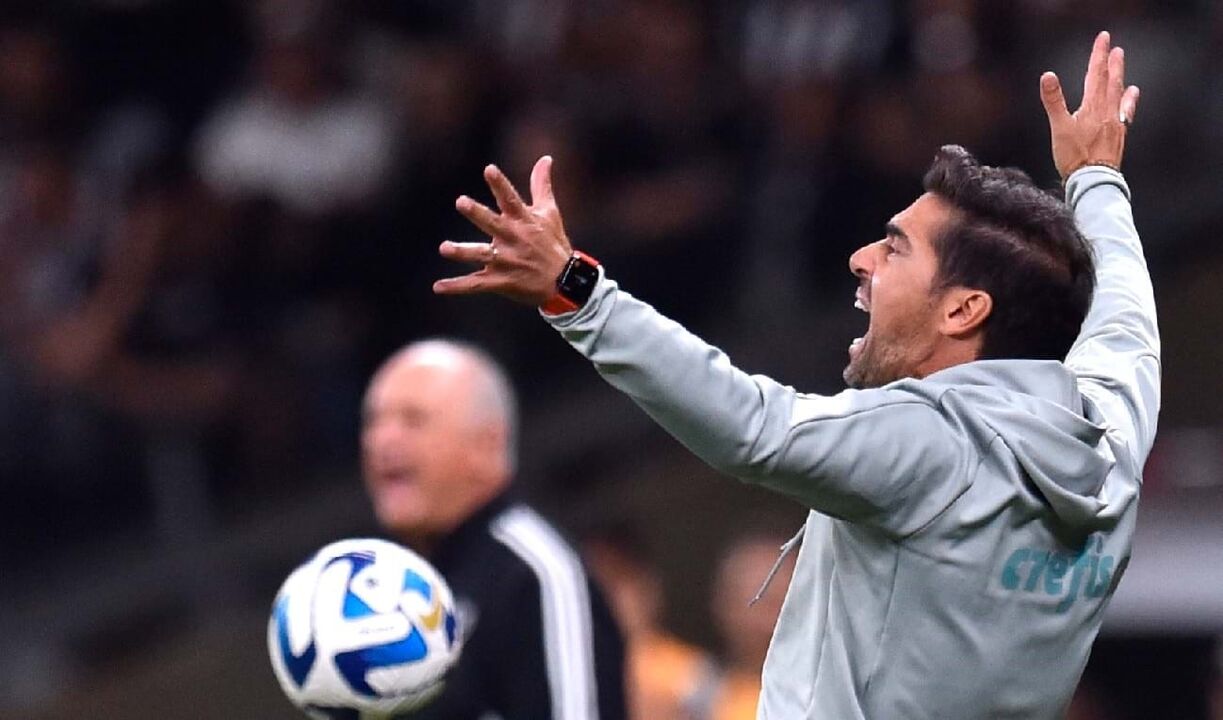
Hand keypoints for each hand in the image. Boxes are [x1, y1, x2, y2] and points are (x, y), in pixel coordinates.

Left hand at [433, 156, 573, 305]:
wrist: (565, 282)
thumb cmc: (553, 243)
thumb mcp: (549, 212)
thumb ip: (541, 185)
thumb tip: (545, 158)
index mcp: (523, 221)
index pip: (510, 199)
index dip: (500, 184)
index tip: (489, 169)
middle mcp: (513, 239)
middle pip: (492, 224)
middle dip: (477, 213)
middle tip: (461, 201)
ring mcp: (506, 261)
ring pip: (481, 255)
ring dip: (463, 252)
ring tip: (444, 248)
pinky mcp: (501, 281)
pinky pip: (476, 284)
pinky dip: (457, 287)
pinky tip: (438, 287)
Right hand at [1040, 30, 1140, 179]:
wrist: (1094, 180)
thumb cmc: (1074, 156)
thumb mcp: (1059, 127)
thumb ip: (1054, 101)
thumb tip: (1048, 76)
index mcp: (1093, 107)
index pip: (1095, 75)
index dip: (1099, 56)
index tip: (1103, 39)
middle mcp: (1108, 112)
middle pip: (1111, 82)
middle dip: (1113, 64)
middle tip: (1116, 49)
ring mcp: (1115, 124)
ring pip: (1119, 96)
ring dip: (1121, 80)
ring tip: (1124, 71)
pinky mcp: (1118, 137)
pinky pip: (1126, 114)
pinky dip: (1128, 103)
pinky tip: (1130, 100)